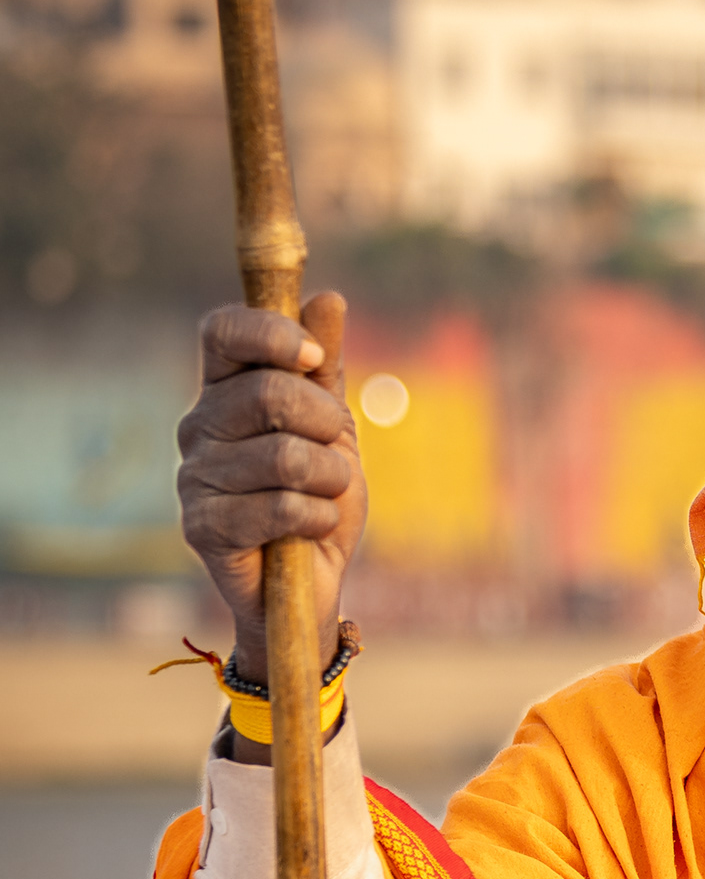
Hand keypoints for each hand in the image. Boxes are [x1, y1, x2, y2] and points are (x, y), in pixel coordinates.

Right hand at [176, 294, 364, 685]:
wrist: (312, 580)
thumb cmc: (319, 496)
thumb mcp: (332, 428)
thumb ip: (323, 368)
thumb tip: (327, 298)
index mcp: (225, 390)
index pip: (222, 331)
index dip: (269, 333)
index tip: (312, 357)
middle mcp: (198, 425)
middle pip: (268, 393)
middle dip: (325, 424)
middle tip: (336, 453)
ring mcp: (194, 476)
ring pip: (285, 456)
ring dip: (330, 480)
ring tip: (326, 497)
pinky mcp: (202, 527)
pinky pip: (282, 507)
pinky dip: (318, 517)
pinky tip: (312, 528)